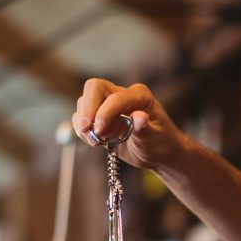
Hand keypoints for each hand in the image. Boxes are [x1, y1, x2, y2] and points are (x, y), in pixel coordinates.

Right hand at [72, 78, 186, 169]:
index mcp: (139, 95)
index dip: (105, 112)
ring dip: (85, 123)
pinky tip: (96, 142)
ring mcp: (107, 104)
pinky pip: (80, 118)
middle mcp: (121, 94)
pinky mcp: (98, 116)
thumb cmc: (160, 142)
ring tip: (99, 142)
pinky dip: (82, 131)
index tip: (99, 130)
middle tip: (85, 129)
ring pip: (84, 102)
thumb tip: (140, 117)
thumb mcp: (155, 138)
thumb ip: (145, 128)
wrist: (156, 152)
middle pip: (94, 88)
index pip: (115, 97)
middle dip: (87, 108)